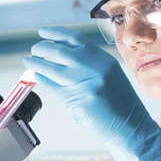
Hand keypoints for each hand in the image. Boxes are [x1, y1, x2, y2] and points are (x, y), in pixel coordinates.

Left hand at [23, 26, 160, 160]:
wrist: (131, 128)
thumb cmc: (121, 104)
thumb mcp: (109, 75)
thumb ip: (90, 64)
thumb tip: (62, 57)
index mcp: (102, 58)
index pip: (74, 38)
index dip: (55, 33)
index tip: (43, 32)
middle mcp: (93, 66)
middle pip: (59, 50)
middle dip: (42, 48)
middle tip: (34, 50)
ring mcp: (84, 82)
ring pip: (51, 68)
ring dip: (36, 63)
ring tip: (29, 61)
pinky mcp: (76, 99)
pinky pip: (52, 85)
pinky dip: (42, 79)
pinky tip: (37, 76)